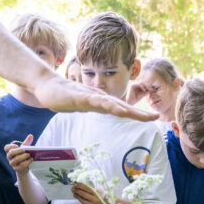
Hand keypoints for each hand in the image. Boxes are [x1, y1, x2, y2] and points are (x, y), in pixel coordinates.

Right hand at [5, 134, 34, 173]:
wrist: (23, 168)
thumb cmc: (22, 156)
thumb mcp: (24, 148)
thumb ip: (27, 142)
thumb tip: (31, 135)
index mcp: (10, 151)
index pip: (6, 148)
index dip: (11, 146)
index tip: (17, 146)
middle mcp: (9, 157)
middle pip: (11, 153)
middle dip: (18, 150)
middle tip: (24, 150)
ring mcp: (12, 163)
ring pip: (16, 159)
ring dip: (23, 156)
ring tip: (29, 154)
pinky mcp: (16, 169)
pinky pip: (21, 166)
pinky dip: (27, 162)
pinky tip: (31, 159)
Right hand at [32, 74, 157, 121]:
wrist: (48, 86)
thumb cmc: (65, 95)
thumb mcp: (84, 104)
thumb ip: (95, 106)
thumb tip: (105, 110)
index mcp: (102, 103)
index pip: (123, 109)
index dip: (138, 114)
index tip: (153, 117)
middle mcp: (100, 99)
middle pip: (123, 107)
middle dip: (140, 113)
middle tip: (156, 117)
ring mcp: (91, 97)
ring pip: (113, 104)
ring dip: (129, 110)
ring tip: (143, 116)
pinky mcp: (81, 96)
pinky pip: (96, 101)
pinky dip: (108, 105)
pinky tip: (116, 109)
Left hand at [71, 182, 105, 203]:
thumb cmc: (103, 199)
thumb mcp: (101, 192)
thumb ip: (94, 189)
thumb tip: (83, 185)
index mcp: (97, 193)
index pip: (87, 188)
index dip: (80, 185)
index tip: (75, 184)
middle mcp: (94, 198)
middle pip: (83, 193)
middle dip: (77, 190)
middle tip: (72, 188)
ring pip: (82, 199)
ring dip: (76, 195)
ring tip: (74, 192)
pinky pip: (83, 203)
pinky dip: (79, 199)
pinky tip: (77, 197)